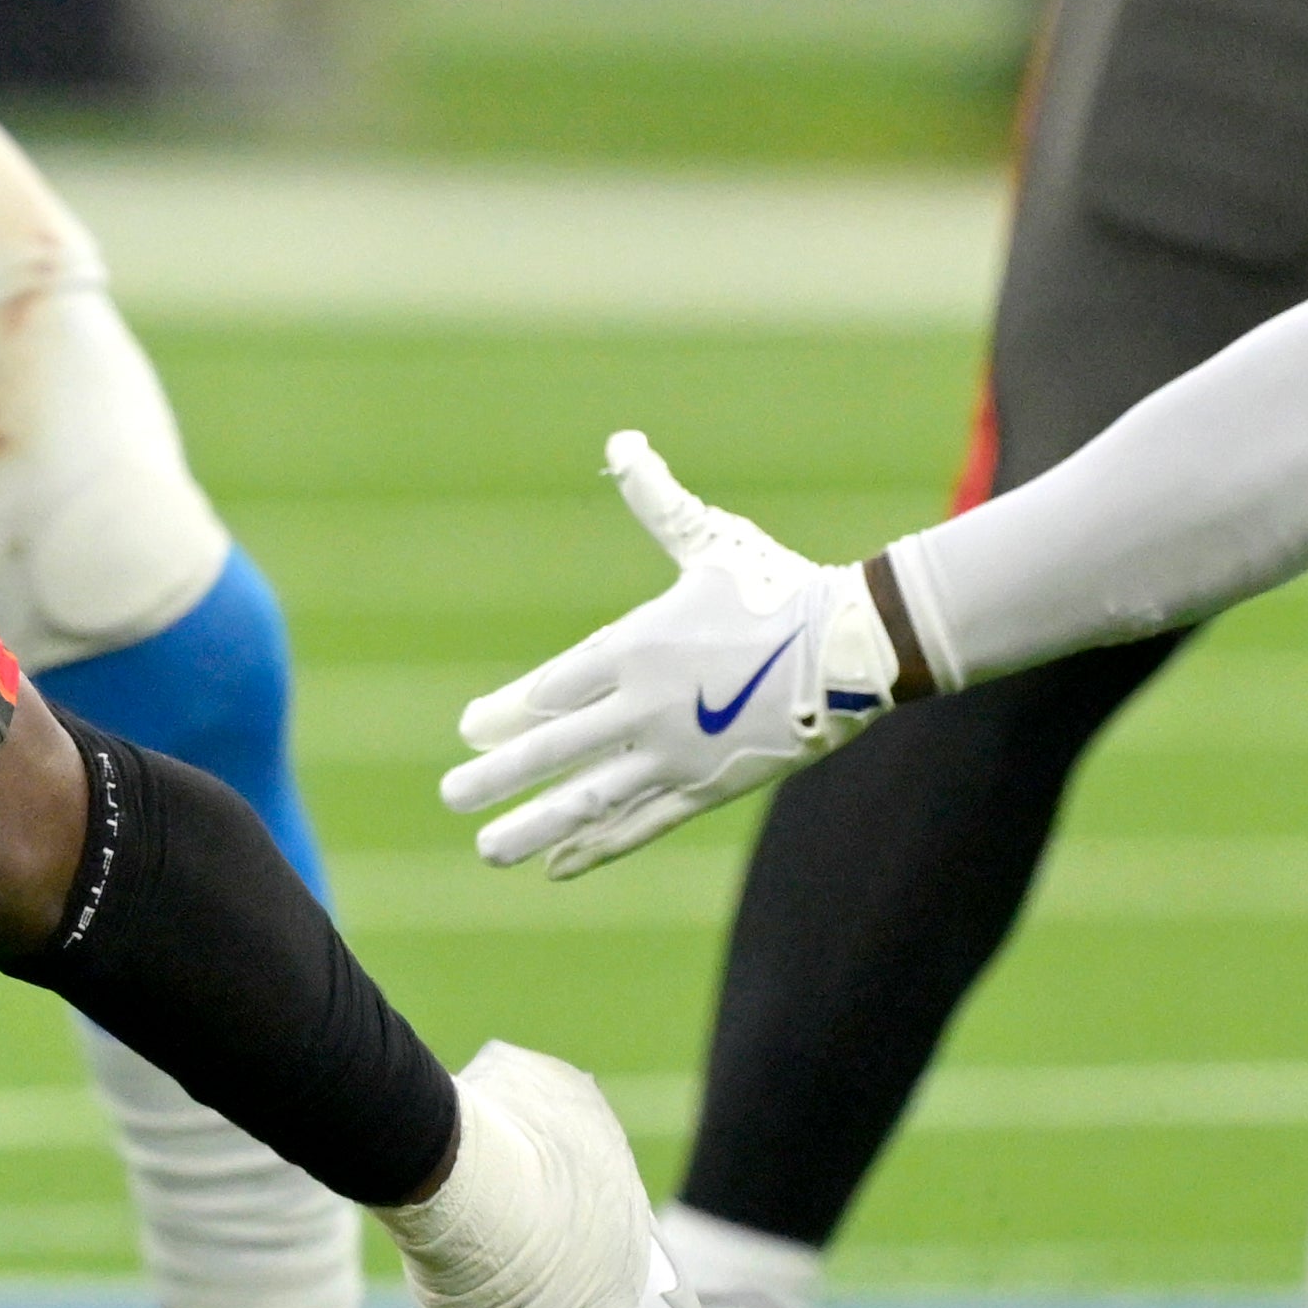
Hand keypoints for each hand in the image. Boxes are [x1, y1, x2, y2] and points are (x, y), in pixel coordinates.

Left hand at [438, 432, 894, 874]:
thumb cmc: (778, 585)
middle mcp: (649, 708)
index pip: (553, 690)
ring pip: (593, 800)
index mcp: (639, 648)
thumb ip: (657, 501)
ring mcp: (680, 754)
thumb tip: (622, 441)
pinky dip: (600, 846)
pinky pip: (642, 823)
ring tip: (489, 851)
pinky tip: (560, 865)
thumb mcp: (711, 540)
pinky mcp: (710, 787)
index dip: (508, 713)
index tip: (469, 730)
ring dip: (536, 827)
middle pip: (557, 751)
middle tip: (450, 796)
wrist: (858, 645)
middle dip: (498, 776)